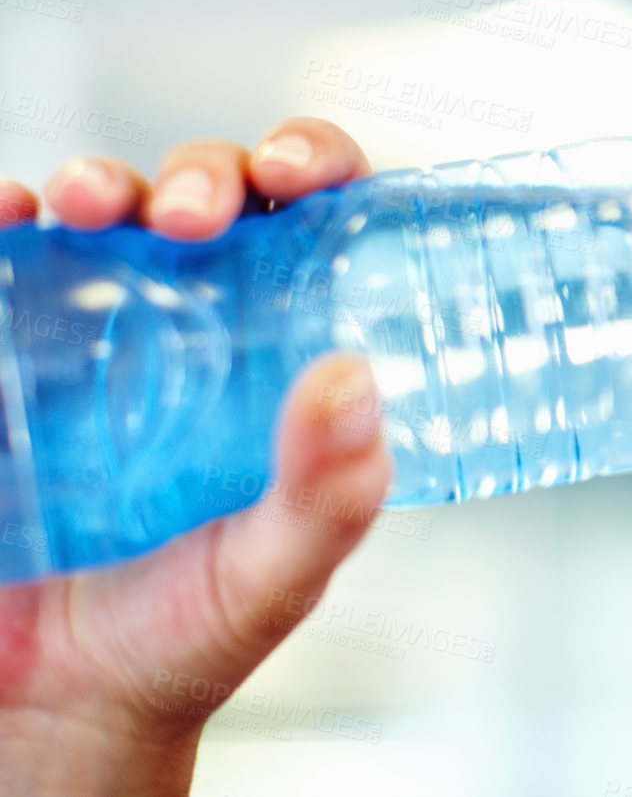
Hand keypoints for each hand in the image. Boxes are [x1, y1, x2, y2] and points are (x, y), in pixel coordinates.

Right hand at [0, 118, 390, 795]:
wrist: (63, 702)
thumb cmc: (188, 634)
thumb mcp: (277, 572)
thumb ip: (329, 495)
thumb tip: (356, 379)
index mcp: (288, 353)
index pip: (320, 229)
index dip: (317, 169)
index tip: (303, 170)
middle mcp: (202, 323)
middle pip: (216, 199)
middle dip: (206, 176)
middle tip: (197, 215)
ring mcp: (103, 332)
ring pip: (109, 212)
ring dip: (103, 181)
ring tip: (92, 202)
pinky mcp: (18, 354)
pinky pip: (11, 266)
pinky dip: (6, 224)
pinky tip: (8, 220)